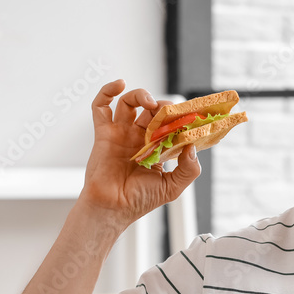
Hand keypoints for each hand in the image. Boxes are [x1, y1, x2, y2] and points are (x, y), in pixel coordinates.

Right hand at [77, 80, 200, 228]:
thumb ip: (188, 169)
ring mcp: (121, 133)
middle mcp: (139, 137)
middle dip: (162, 106)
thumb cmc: (139, 200)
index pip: (170, 124)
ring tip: (149, 102)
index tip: (191, 113)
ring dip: (140, 95)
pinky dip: (107, 91)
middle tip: (169, 112)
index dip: (179, 117)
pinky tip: (119, 85)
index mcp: (156, 147)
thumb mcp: (172, 187)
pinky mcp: (104, 133)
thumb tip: (192, 147)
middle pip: (151, 110)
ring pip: (129, 103)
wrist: (113, 208)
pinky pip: (101, 107)